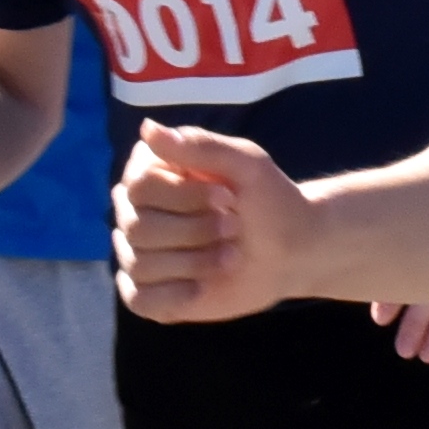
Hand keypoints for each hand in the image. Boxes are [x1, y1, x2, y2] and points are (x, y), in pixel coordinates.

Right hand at [115, 122, 309, 324]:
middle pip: (138, 227)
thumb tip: (147, 128)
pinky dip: (173, 295)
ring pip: (140, 264)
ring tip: (231, 255)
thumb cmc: (267, 198)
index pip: (138, 186)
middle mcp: (136, 212)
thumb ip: (199, 147)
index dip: (184, 197)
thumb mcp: (245, 162)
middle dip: (195, 231)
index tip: (228, 196)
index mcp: (151, 173)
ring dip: (194, 262)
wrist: (292, 247)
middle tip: (234, 226)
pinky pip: (138, 299)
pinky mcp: (150, 292)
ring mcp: (140, 253)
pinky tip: (204, 287)